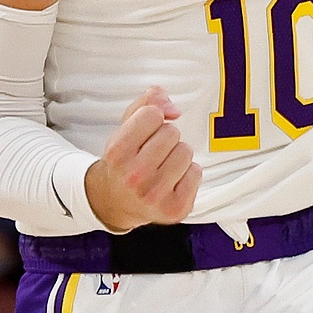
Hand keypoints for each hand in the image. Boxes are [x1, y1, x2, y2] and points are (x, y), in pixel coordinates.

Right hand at [84, 87, 201, 231]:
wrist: (115, 202)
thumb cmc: (124, 161)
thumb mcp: (125, 127)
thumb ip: (147, 103)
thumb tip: (174, 110)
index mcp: (117, 152)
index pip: (152, 114)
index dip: (152, 119)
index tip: (144, 132)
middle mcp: (133, 176)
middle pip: (171, 132)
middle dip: (165, 137)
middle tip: (153, 152)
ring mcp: (154, 195)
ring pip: (186, 151)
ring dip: (178, 154)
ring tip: (163, 166)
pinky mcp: (174, 209)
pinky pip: (197, 172)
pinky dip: (188, 173)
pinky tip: (172, 180)